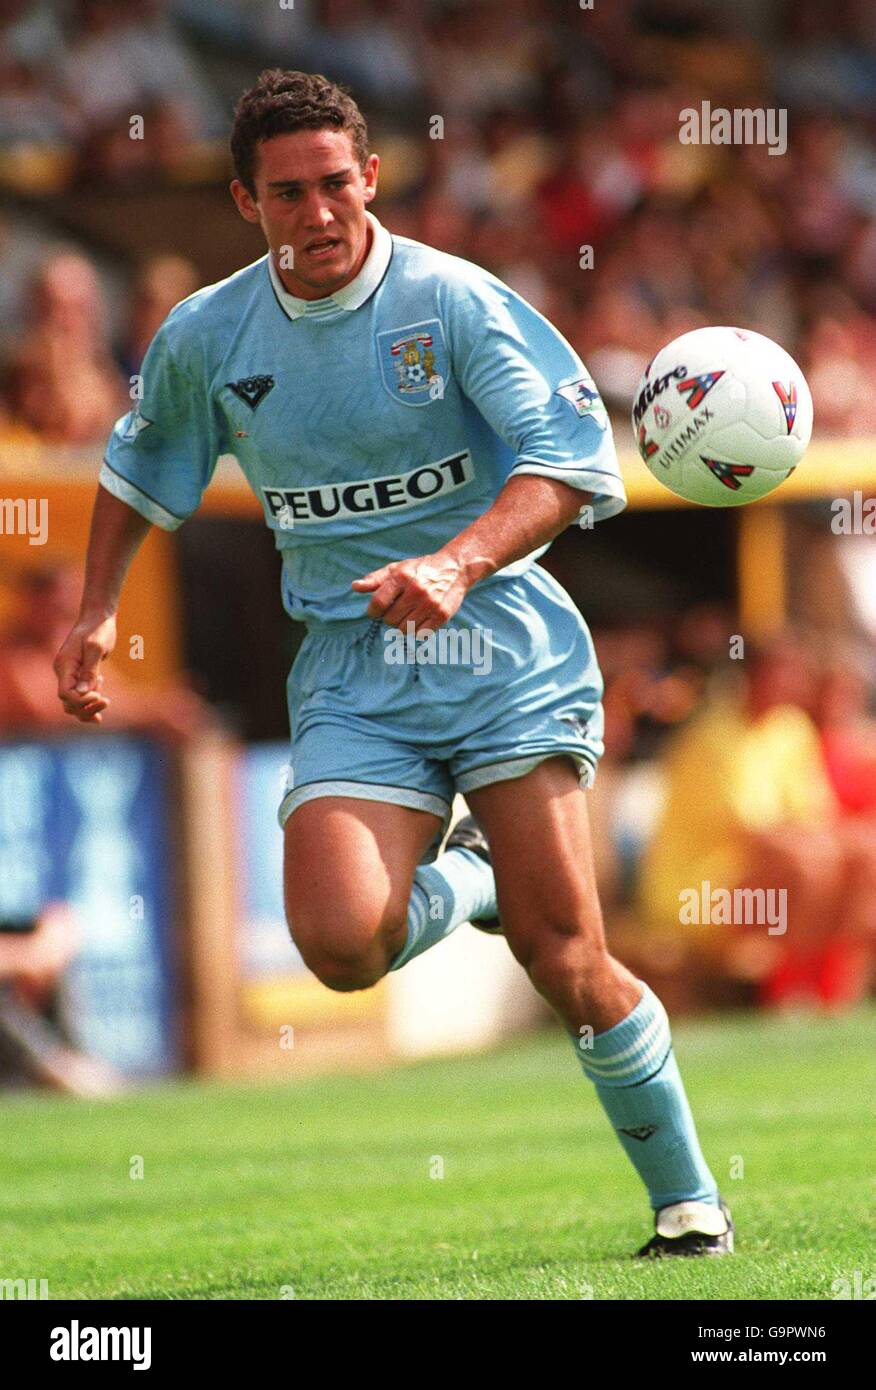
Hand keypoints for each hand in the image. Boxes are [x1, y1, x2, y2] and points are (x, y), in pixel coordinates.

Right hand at [53, 613, 115, 721]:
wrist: (98, 617)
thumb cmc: (98, 629)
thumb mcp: (96, 648)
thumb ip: (89, 670)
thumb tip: (83, 692)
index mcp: (64, 665)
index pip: (65, 694)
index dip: (81, 700)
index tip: (99, 695)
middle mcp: (63, 672)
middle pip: (68, 703)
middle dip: (86, 708)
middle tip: (106, 701)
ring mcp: (70, 674)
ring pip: (73, 703)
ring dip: (88, 708)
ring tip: (106, 701)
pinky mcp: (79, 675)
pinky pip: (80, 695)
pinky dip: (90, 701)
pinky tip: (102, 695)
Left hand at [351, 551, 469, 631]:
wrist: (455, 568)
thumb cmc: (421, 570)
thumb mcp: (398, 569)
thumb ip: (376, 579)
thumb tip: (355, 586)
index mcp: (402, 577)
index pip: (378, 603)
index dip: (373, 611)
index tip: (376, 611)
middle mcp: (416, 590)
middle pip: (390, 619)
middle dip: (390, 617)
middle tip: (398, 609)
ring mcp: (430, 604)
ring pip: (404, 630)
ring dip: (403, 625)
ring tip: (409, 613)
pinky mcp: (442, 615)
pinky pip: (420, 635)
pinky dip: (417, 631)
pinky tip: (420, 619)